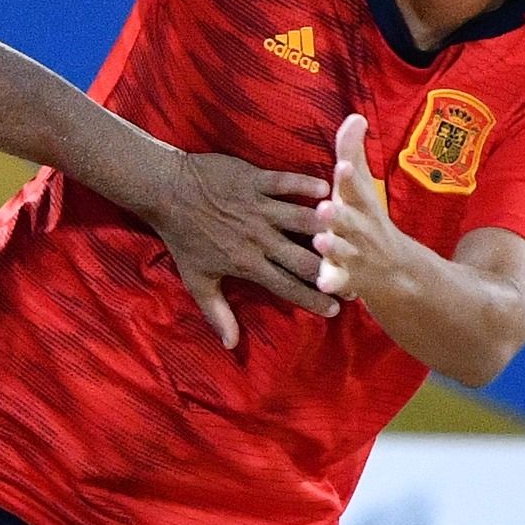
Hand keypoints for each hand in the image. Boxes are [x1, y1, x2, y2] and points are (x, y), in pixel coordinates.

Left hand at [143, 151, 335, 350]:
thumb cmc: (183, 238)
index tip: (336, 309)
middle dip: (331, 267)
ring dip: (326, 224)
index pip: (286, 286)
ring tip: (352, 230)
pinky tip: (329, 189)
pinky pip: (285, 182)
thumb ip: (217, 313)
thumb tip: (231, 345)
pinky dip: (306, 185)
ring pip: (300, 219)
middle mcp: (257, 238)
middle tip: (359, 273)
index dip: (312, 298)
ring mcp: (257, 208)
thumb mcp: (197, 280)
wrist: (166, 192)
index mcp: (246, 264)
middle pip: (302, 256)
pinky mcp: (254, 180)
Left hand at [313, 113, 407, 302]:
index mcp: (362, 205)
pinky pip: (339, 281)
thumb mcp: (361, 188)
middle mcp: (361, 229)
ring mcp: (356, 255)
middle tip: (324, 208)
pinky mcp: (347, 278)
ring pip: (344, 251)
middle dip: (340, 215)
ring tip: (321, 241)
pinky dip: (332, 282)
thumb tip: (354, 115)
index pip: (356, 188)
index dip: (350, 177)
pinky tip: (321, 284)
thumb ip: (353, 153)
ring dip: (334, 247)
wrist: (401, 271)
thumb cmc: (367, 219)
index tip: (342, 165)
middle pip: (351, 221)